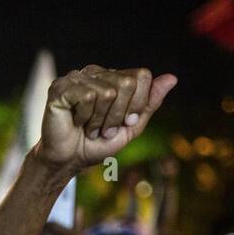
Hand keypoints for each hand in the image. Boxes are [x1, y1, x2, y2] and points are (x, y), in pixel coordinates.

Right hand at [36, 65, 176, 172]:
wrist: (68, 162)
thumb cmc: (97, 144)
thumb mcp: (131, 127)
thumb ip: (150, 103)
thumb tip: (172, 78)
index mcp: (113, 78)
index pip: (141, 77)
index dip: (137, 105)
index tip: (123, 123)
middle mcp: (96, 72)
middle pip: (127, 84)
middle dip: (118, 115)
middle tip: (103, 129)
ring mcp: (77, 77)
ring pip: (106, 93)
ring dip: (99, 121)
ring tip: (88, 128)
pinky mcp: (60, 87)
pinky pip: (87, 97)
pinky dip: (84, 117)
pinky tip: (75, 122)